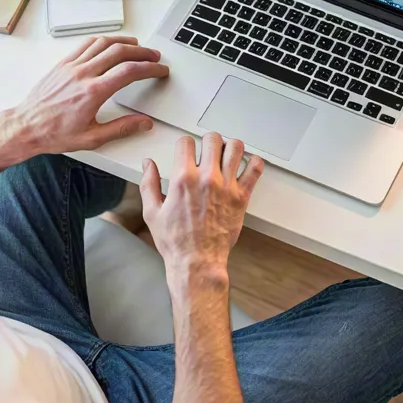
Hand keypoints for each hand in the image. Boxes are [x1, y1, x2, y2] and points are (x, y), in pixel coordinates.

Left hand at [6, 35, 167, 155]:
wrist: (25, 128)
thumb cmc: (54, 134)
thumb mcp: (92, 138)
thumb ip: (122, 128)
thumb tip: (143, 123)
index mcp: (93, 92)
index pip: (130, 72)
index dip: (150, 68)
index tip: (160, 70)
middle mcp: (83, 74)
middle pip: (120, 52)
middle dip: (142, 52)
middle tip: (154, 57)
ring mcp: (71, 66)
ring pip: (104, 43)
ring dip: (124, 42)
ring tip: (137, 46)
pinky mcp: (63, 64)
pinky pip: (86, 44)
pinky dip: (103, 40)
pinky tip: (110, 44)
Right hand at [140, 134, 263, 287]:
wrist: (197, 263)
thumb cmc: (176, 242)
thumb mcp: (152, 212)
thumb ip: (149, 184)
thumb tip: (147, 164)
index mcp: (183, 179)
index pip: (186, 142)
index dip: (184, 144)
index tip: (185, 150)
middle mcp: (207, 179)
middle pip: (213, 139)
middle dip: (208, 141)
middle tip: (207, 150)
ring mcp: (226, 187)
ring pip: (235, 148)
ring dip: (230, 147)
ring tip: (226, 154)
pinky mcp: (241, 197)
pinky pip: (255, 170)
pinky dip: (254, 163)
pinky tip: (247, 164)